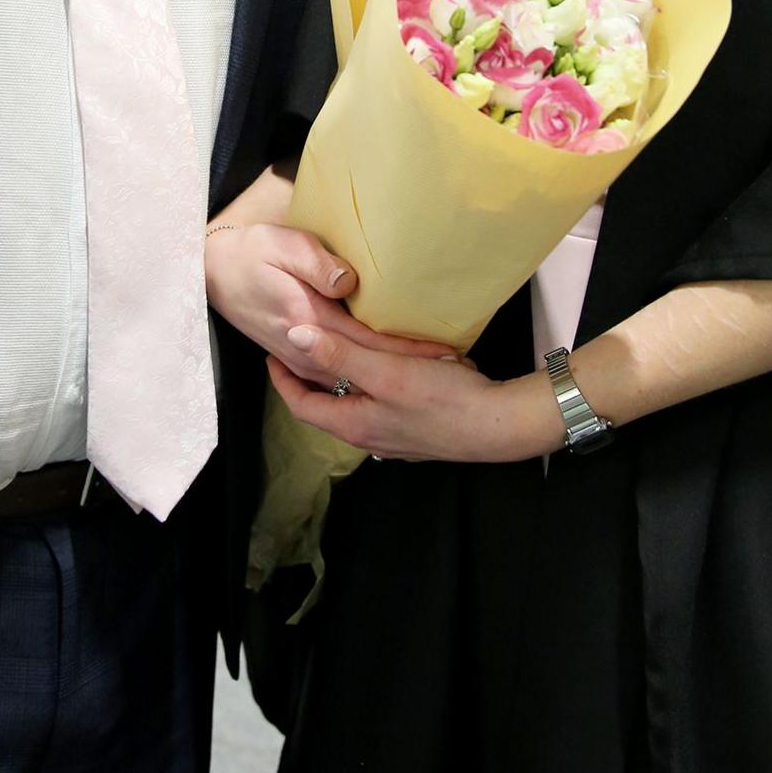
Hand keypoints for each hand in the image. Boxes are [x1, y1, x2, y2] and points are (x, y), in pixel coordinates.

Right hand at [204, 222, 459, 389]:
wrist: (212, 273)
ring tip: (433, 376)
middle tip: (454, 372)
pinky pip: (338, 376)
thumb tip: (350, 282)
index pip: (369, 343)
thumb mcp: (283, 246)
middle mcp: (307, 348)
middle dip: (408, 372)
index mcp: (310, 321)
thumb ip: (317, 265)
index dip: (407, 351)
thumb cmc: (251, 254)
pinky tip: (390, 373)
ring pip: (353, 379)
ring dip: (389, 378)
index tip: (444, 354)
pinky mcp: (297, 356)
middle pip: (367, 368)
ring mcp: (300, 357)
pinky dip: (367, 377)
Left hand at [268, 324, 563, 464]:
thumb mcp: (386, 372)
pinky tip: (388, 363)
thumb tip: (294, 336)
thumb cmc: (442, 399)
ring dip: (345, 378)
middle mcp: (369, 435)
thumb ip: (340, 354)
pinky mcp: (417, 429)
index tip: (272, 353)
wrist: (499, 425)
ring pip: (357, 403)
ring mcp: (394, 436)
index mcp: (353, 424)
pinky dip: (374, 382)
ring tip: (341, 346)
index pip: (301, 405)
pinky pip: (384, 403)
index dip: (282, 380)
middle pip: (327, 405)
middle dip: (312, 376)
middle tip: (303, 344)